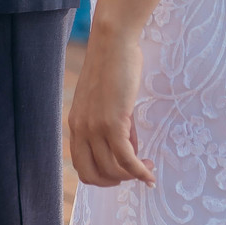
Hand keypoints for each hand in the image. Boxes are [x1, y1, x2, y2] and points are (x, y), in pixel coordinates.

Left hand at [67, 22, 154, 187]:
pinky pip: (127, 159)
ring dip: (132, 176)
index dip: (102, 177)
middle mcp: (80, 129)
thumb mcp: (107, 102)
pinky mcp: (112, 122)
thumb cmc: (114, 66)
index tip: (121, 173)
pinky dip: (140, 171)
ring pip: (113, 169)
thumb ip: (114, 127)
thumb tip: (129, 152)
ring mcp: (95, 127)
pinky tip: (150, 173)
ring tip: (147, 168)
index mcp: (76, 124)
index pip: (82, 166)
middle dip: (115, 182)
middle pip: (93, 175)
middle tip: (133, 175)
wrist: (113, 42)